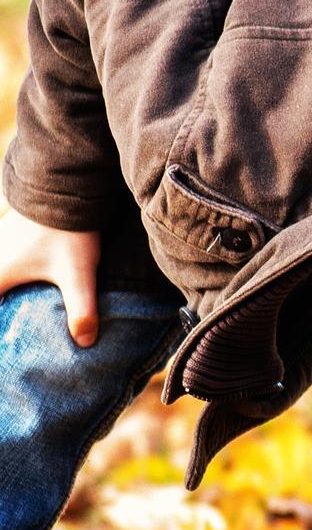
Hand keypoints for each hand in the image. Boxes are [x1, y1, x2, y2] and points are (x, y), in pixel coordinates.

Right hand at [0, 207, 101, 345]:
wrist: (65, 182)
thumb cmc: (66, 230)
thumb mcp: (77, 274)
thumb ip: (81, 309)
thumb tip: (85, 344)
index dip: (2, 328)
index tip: (10, 348)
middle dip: (6, 312)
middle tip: (17, 337)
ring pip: (3, 279)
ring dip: (9, 298)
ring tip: (19, 313)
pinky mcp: (8, 236)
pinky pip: (6, 265)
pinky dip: (12, 282)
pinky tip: (26, 289)